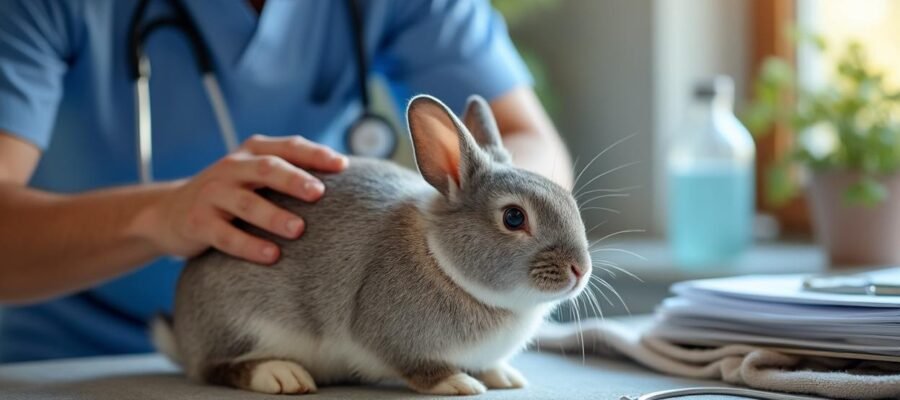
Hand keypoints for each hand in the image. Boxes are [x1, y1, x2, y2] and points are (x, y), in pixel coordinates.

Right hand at [135, 135, 347, 263]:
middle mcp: (231, 168)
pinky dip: (249, 245)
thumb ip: (291, 172)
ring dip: (273, 216)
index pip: (287, 147)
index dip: (315, 154)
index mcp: (251, 152)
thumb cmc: (231, 193)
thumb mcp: (255, 175)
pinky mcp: (198, 222)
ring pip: (246, 203)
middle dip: (294, 179)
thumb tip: (349, 178)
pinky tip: (271, 256)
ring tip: (298, 230)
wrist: (170, 212)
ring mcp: (212, 195)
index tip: (343, 166)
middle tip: (319, 192)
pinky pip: (225, 235)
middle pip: (266, 168)